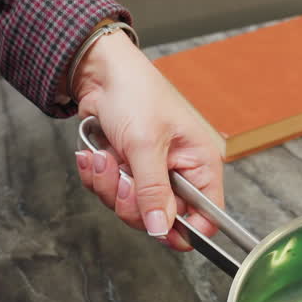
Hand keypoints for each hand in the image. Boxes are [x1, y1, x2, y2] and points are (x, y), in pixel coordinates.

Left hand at [70, 30, 223, 250]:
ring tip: (105, 156)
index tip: (156, 227)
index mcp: (199, 164)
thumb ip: (152, 191)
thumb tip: (161, 230)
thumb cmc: (135, 92)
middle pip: (160, 219)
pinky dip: (98, 176)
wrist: (100, 72)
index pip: (206, 217)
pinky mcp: (128, 170)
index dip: (184, 230)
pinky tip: (96, 154)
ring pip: (130, 208)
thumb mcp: (145, 144)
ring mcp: (152, 173)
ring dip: (109, 185)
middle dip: (131, 201)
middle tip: (122, 175)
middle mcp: (179, 172)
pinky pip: (111, 193)